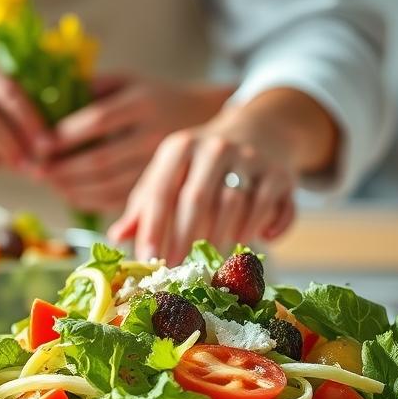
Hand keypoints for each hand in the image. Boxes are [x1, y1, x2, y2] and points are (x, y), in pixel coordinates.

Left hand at [39, 75, 229, 212]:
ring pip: (110, 185)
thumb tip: (49, 100)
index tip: (38, 145)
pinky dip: (90, 201)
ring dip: (72, 188)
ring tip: (49, 183)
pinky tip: (71, 194)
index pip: (98, 120)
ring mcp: (161, 165)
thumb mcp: (130, 83)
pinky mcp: (163, 188)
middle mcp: (153, 134)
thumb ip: (93, 88)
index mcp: (143, 103)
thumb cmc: (157, 100)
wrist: (211, 120)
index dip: (65, 135)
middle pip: (100, 159)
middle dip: (62, 169)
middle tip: (34, 171)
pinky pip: (121, 200)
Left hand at [107, 88, 340, 263]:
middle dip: (183, 238)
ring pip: (235, 205)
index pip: (162, 191)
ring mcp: (251, 158)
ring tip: (210, 261)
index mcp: (181, 147)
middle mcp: (215, 147)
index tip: (147, 259)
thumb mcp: (171, 171)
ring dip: (221, 238)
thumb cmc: (203, 163)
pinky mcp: (281, 172)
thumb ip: (145, 204)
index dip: (153, 227)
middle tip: (175, 269)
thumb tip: (116, 237)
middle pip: (197, 199)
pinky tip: (248, 243)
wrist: (262, 129)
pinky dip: (259, 229)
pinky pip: (269, 208)